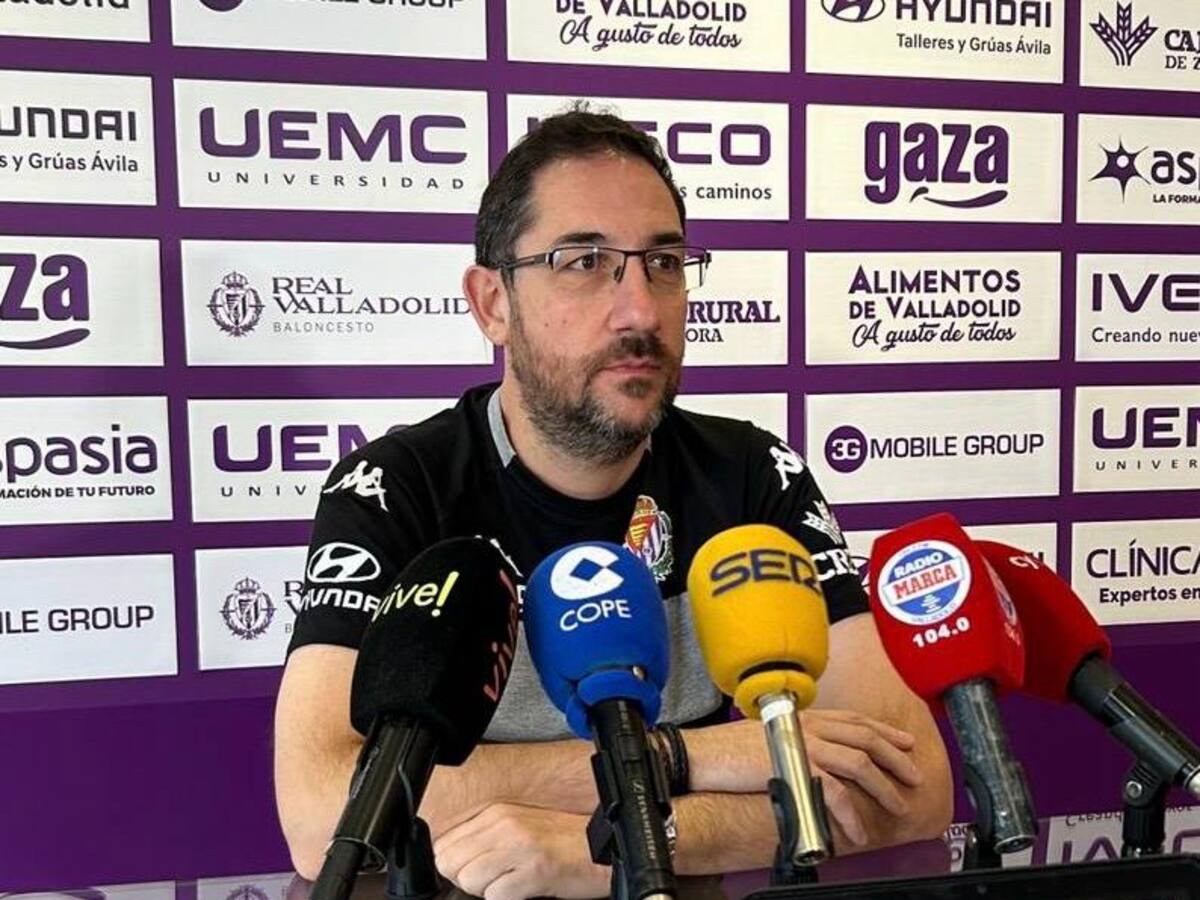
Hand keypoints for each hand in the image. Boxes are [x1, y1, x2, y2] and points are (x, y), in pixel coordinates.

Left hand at [432, 802, 609, 899]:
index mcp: (496, 813)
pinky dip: (507, 899)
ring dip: (487, 890)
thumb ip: (484, 837)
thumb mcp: (516, 827)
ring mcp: (520, 846)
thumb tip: (452, 858)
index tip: (476, 869)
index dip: (456, 866)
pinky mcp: (536, 870)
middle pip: (450, 864)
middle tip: (494, 879)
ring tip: (511, 883)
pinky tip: (524, 889)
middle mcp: (505, 824)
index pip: (444, 845)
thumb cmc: (560, 842)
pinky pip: (497, 896)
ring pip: (469, 880)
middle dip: (466, 879)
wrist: (602, 849)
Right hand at [690, 711, 921, 846]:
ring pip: (859, 762)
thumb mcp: (769, 738)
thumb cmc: (727, 748)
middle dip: (896, 756)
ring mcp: (804, 744)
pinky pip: (834, 791)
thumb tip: (809, 758)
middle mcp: (809, 726)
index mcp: (804, 718)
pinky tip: (857, 830)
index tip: (904, 741)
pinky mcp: (796, 767)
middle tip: (915, 774)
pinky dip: (850, 812)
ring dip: (883, 786)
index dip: (882, 729)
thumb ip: (794, 742)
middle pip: (865, 737)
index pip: (853, 719)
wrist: (702, 753)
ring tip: (897, 806)